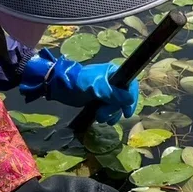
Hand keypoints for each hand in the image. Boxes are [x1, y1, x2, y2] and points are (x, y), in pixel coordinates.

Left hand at [19, 49, 138, 122]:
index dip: (131, 99)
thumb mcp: (96, 87)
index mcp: (114, 73)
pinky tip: (100, 118)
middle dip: (115, 109)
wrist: (60, 88)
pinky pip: (110, 110)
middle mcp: (113, 82)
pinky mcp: (101, 100)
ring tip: (99, 117)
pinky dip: (107, 115)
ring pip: (117, 106)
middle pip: (124, 99)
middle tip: (104, 115)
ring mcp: (107, 92)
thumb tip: (129, 100)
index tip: (127, 112)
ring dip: (110, 114)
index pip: (130, 85)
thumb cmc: (78, 83)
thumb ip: (113, 94)